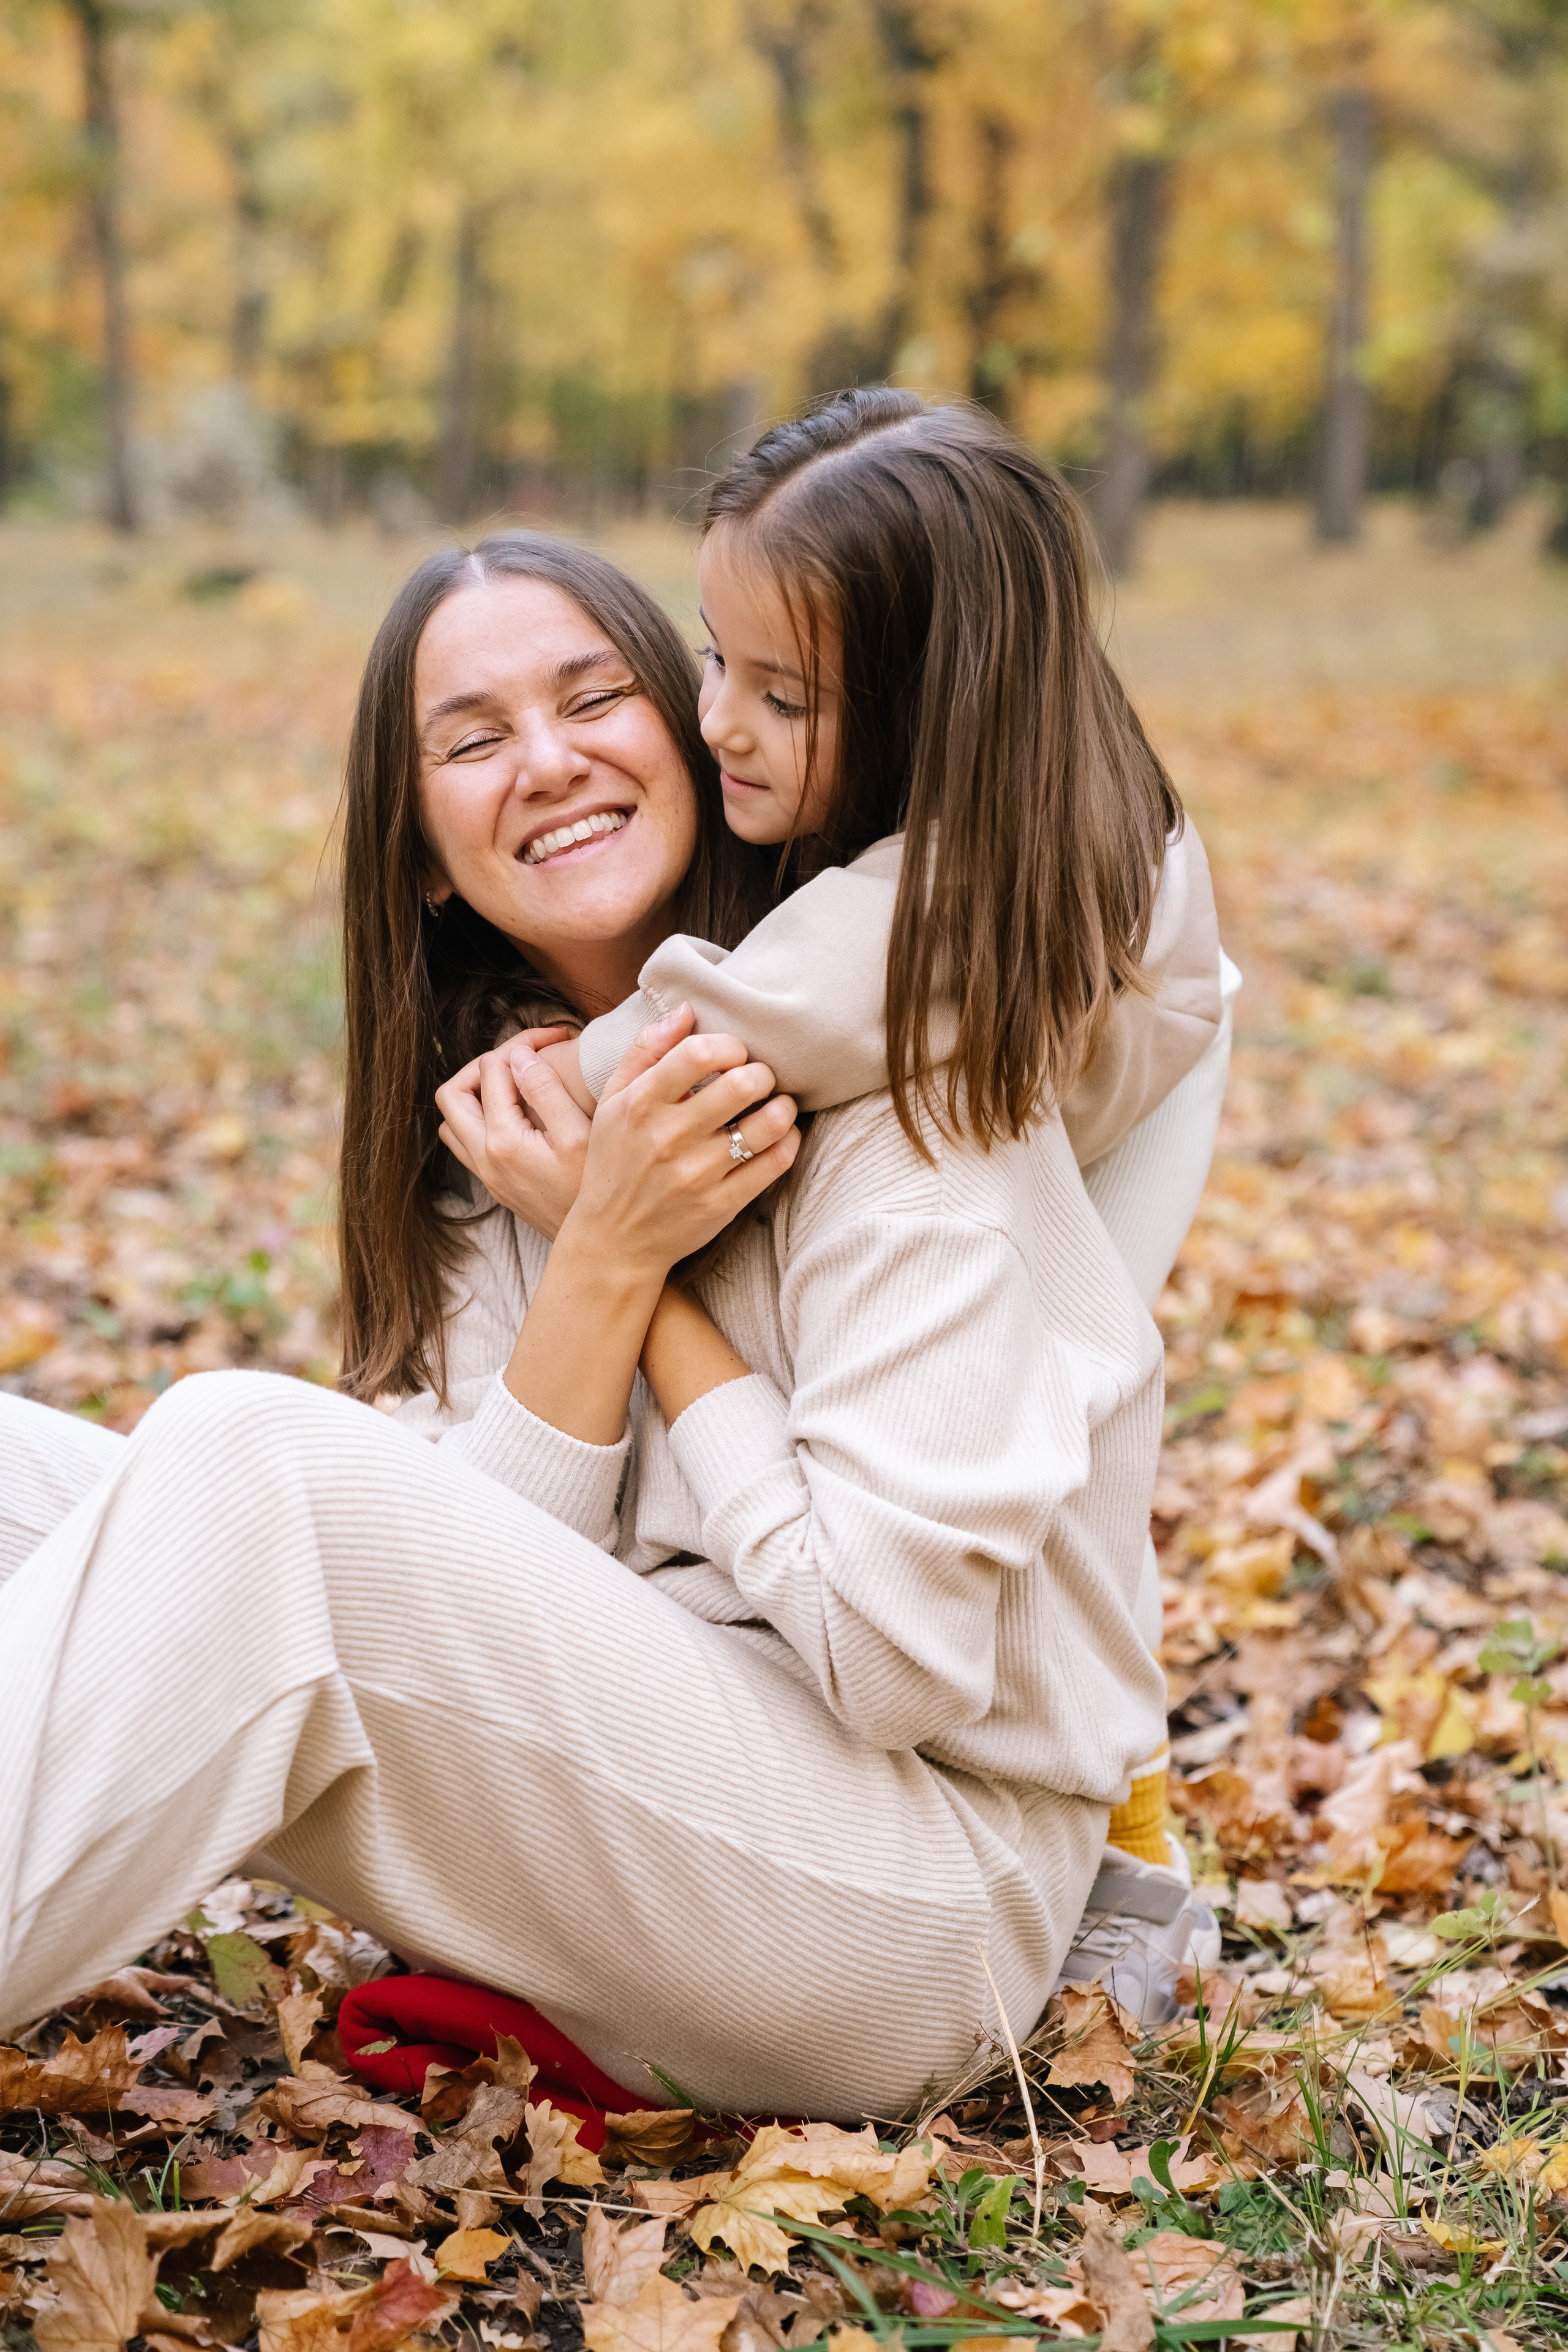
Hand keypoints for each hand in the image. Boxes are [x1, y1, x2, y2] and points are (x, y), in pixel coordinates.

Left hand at [435, 1025, 589, 1241]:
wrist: (601, 1247)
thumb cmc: (598, 1191)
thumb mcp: (581, 1135)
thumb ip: (547, 1090)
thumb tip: (520, 1056)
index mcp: (503, 1140)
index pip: (492, 1068)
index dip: (524, 1042)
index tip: (558, 1037)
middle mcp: (484, 1158)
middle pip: (453, 1093)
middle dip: (484, 1065)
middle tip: (524, 1057)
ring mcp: (486, 1175)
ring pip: (452, 1121)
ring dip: (476, 1094)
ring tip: (517, 1083)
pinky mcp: (495, 1185)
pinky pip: (466, 1142)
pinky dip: (481, 1119)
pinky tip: (519, 1115)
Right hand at [562, 1004, 798, 1280]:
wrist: (614, 1241)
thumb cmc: (615, 1162)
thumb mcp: (612, 1102)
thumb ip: (646, 1052)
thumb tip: (687, 1009)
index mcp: (639, 1105)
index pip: (698, 1054)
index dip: (729, 1045)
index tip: (733, 1055)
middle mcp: (667, 1138)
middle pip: (741, 1085)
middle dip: (761, 1073)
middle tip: (760, 1078)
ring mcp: (697, 1174)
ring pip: (767, 1124)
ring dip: (782, 1107)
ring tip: (776, 1105)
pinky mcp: (722, 1204)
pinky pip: (775, 1163)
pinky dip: (788, 1141)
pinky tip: (780, 1135)